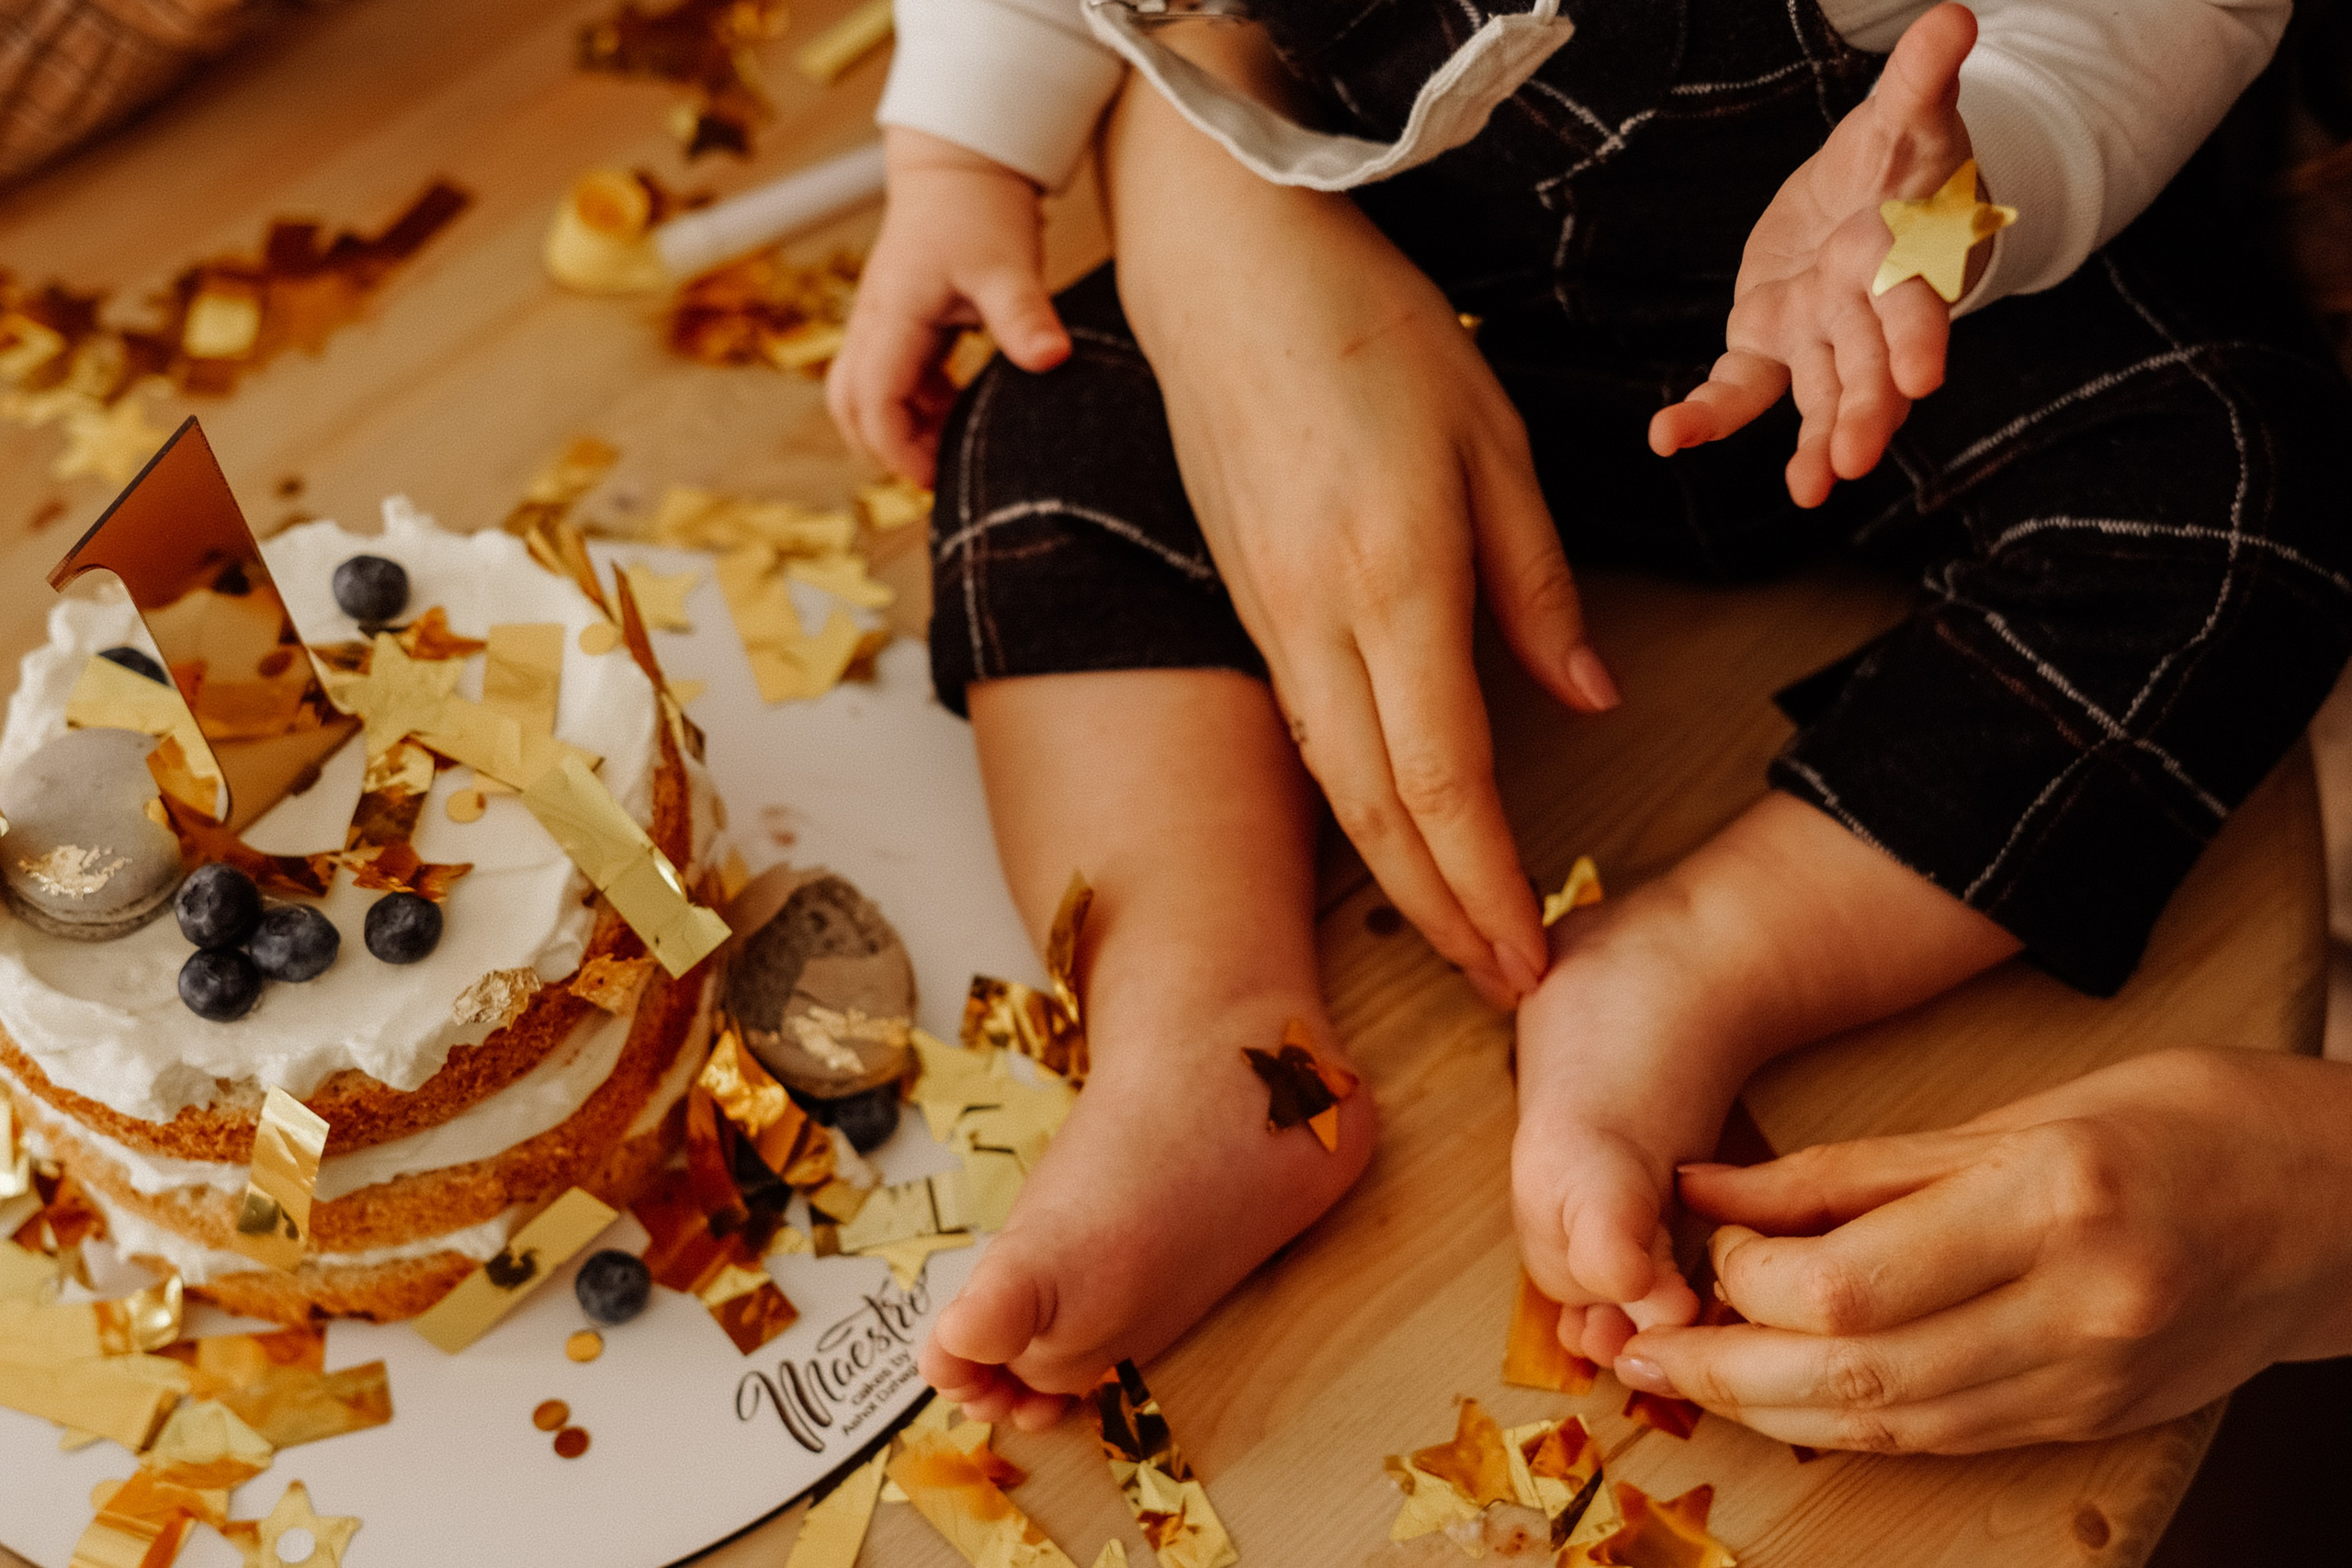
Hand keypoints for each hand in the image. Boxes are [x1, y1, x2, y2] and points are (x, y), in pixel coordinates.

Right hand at [827, 128, 1071, 485]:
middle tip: (941, 475)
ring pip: (866, 394)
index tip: (940, 478)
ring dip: (901, 427)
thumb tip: (1053, 360)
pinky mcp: (898, 320)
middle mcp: (874, 322)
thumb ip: (1024, 316)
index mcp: (892, 316)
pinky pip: (890, 377)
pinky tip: (961, 407)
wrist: (962, 161)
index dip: (899, 449)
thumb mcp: (1009, 265)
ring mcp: (881, 321)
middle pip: (850, 406)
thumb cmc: (981, 207)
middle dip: (886, 448)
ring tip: (955, 447)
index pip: (873, 402)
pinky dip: (917, 405)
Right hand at [1104, 67, 1618, 1005]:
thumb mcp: (1492, 439)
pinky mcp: (1248, 605)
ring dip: (1396, 875)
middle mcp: (1315, 621)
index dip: (1488, 884)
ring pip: (1334, 784)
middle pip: (1377, 812)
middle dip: (1442, 915)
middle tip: (1504, 986)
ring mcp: (1268, 620)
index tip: (1532, 958)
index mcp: (1392, 579)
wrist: (1221, 272)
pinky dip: (1357, 807)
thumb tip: (1587, 695)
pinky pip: (1308, 732)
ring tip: (1459, 933)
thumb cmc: (1369, 328)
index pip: (1444, 778)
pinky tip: (1396, 834)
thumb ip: (1537, 583)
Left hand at [1614, 1049, 2351, 1452]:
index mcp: (2051, 1202)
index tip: (1699, 1240)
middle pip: (1854, 1372)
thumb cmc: (2188, 1123)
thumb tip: (1711, 1187)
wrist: (2343, 1208)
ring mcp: (2089, 1381)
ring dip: (1770, 1409)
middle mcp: (2075, 1309)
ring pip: (1891, 1424)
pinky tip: (1786, 1398)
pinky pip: (1944, 1437)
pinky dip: (1851, 1422)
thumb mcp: (2020, 1111)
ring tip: (1686, 1374)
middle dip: (1725, 1370)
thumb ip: (1856, 1166)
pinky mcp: (2093, 1421)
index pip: (1847, 1283)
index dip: (1744, 1278)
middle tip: (1640, 1346)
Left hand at [1649, 2, 1983, 507]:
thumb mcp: (1911, 116)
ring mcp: (1820, 337)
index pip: (1916, 303)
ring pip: (1822, 395)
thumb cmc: (1902, 164)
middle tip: (1857, 458)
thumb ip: (1923, 79)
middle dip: (1866, 410)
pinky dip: (1706, 416)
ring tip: (1810, 490)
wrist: (1868, 200)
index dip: (1918, 338)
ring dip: (1816, 443)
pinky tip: (1668, 437)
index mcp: (1907, 260)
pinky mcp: (1768, 347)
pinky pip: (1740, 390)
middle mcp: (1867, 310)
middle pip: (1871, 364)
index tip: (1923, 379)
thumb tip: (1952, 18)